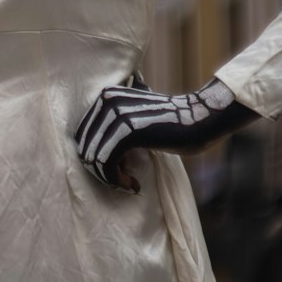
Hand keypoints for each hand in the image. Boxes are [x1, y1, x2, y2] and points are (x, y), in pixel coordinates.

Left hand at [74, 73, 260, 193]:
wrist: (199, 120)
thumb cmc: (170, 126)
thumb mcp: (137, 117)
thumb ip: (114, 124)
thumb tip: (86, 153)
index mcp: (107, 96)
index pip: (82, 136)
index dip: (96, 161)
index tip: (117, 173)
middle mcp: (107, 100)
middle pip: (85, 148)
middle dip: (101, 172)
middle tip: (123, 182)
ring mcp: (116, 113)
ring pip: (94, 158)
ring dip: (110, 179)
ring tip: (129, 184)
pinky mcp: (127, 130)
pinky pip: (107, 163)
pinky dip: (117, 180)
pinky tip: (134, 185)